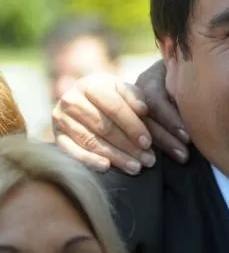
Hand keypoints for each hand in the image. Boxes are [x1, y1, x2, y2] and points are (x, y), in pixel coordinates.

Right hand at [51, 61, 189, 172]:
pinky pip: (72, 151)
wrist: (88, 103)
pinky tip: (106, 167)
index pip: (114, 108)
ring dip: (115, 157)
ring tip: (135, 167)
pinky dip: (89, 160)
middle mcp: (71, 100)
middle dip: (128, 146)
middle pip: (104, 127)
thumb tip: (143, 110)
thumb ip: (135, 97)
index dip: (133, 126)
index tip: (148, 143)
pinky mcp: (57, 136)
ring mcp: (61, 119)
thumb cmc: (114, 98)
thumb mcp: (125, 92)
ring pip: (91, 141)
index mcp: (90, 85)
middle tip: (147, 160)